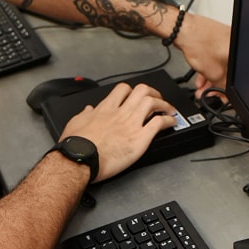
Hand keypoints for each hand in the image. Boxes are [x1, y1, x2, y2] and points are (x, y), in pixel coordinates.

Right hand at [60, 82, 175, 180]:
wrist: (80, 159)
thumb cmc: (76, 145)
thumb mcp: (76, 123)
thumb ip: (85, 114)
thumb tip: (89, 109)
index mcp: (106, 109)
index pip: (123, 89)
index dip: (133, 90)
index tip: (137, 95)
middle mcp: (121, 113)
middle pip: (142, 91)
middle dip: (153, 92)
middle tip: (158, 99)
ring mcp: (131, 124)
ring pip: (153, 103)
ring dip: (164, 104)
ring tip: (169, 110)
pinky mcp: (139, 139)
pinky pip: (159, 124)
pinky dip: (168, 121)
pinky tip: (172, 123)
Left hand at [173, 14, 230, 99]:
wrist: (182, 28)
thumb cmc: (197, 41)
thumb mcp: (213, 72)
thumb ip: (222, 85)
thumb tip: (225, 94)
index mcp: (239, 50)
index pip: (237, 76)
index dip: (228, 89)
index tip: (221, 95)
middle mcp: (235, 43)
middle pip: (229, 70)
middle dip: (217, 84)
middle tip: (208, 92)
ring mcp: (225, 39)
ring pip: (221, 64)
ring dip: (211, 77)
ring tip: (201, 86)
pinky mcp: (216, 38)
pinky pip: (215, 56)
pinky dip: (209, 66)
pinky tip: (201, 74)